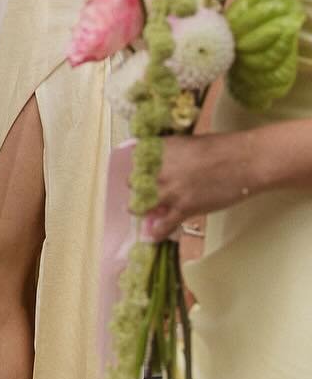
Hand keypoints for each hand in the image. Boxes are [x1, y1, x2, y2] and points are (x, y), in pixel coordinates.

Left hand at [142, 132, 256, 242]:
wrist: (246, 161)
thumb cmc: (223, 148)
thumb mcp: (188, 143)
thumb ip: (171, 154)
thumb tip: (162, 165)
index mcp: (160, 150)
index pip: (133, 161)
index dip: (136, 169)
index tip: (139, 174)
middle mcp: (159, 170)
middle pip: (134, 183)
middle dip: (139, 188)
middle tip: (147, 192)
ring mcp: (170, 191)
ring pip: (142, 205)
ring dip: (143, 210)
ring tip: (147, 213)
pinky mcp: (184, 208)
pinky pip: (163, 225)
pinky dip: (158, 232)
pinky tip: (154, 235)